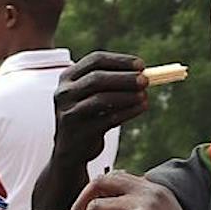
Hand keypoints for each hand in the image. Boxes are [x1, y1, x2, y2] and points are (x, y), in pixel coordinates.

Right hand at [51, 51, 150, 165]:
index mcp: (68, 77)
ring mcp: (70, 112)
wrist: (70, 150)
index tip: (141, 65)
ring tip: (144, 95)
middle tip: (146, 80)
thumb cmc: (87, 116)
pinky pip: (108, 119)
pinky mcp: (80, 131)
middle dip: (125, 78)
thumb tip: (145, 73)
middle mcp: (64, 92)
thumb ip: (111, 82)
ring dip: (127, 95)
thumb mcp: (91, 94)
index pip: (95, 60)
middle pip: (97, 78)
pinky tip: (141, 107)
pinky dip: (128, 112)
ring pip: (102, 99)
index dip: (120, 60)